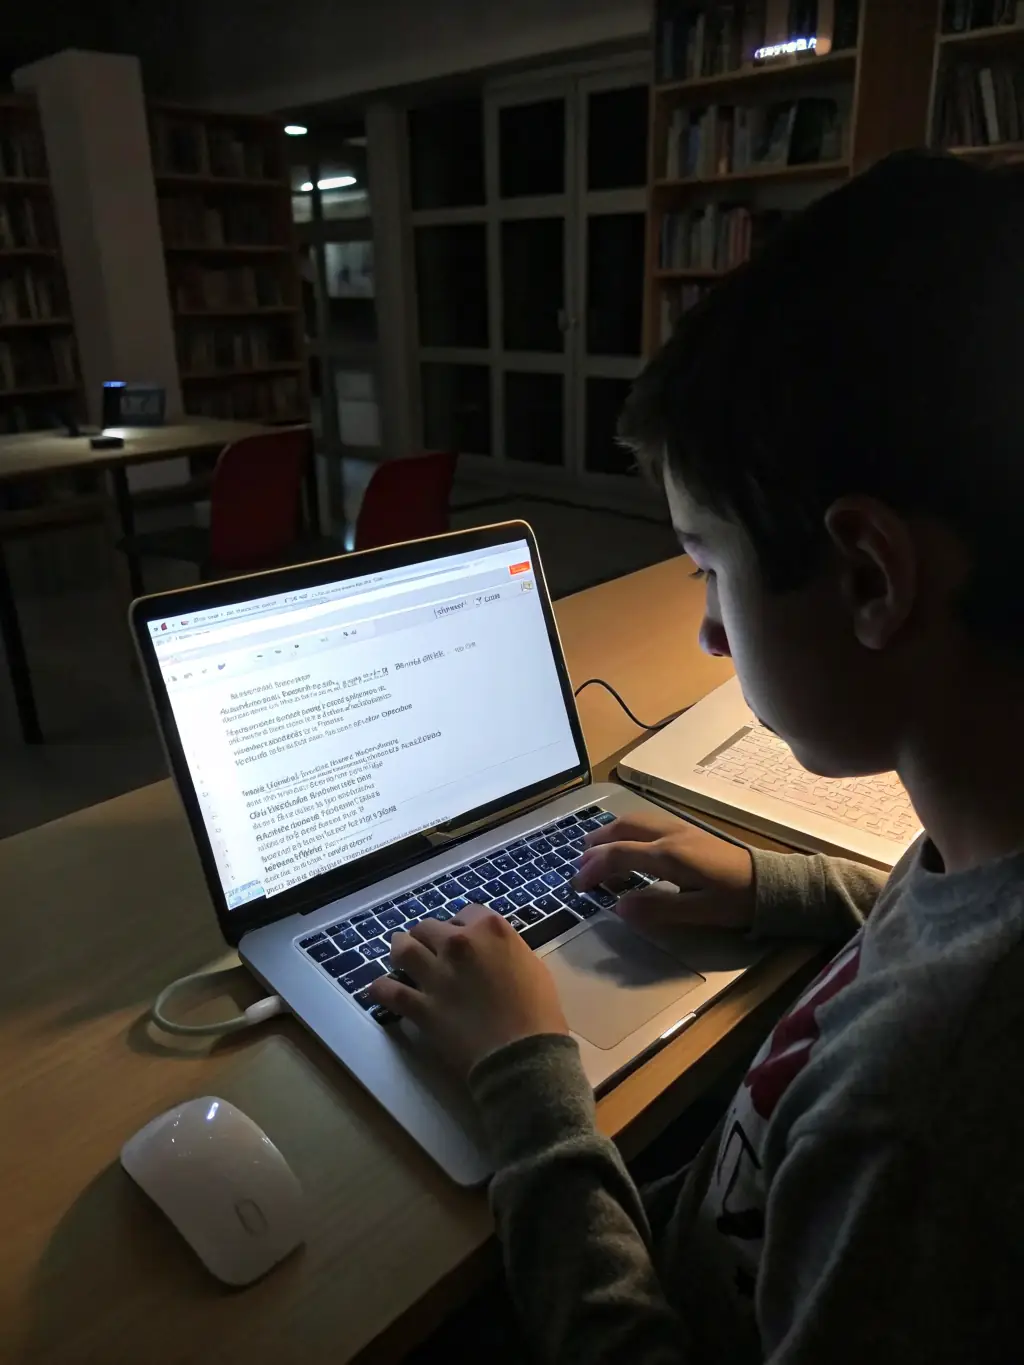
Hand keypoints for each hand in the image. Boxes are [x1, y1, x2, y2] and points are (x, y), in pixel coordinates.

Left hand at [367, 904, 568, 1075]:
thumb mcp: (532, 967)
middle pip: (428, 927)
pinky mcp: (421, 1005)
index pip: (465, 912)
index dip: (461, 925)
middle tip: (429, 950)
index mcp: (490, 929)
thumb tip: (491, 953)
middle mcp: (458, 943)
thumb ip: (505, 951)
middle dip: (428, 937)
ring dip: (400, 951)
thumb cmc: (539, 1013)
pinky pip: (388, 991)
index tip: (461, 937)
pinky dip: (381, 989)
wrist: (523, 1054)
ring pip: (403, 949)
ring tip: (399, 958)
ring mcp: (436, 973)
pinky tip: (380, 989)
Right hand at [573, 812, 754, 930]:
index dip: (593, 868)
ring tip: (596, 849)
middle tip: (580, 864)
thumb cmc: (735, 900)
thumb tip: (619, 907)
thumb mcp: (699, 912)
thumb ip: (657, 908)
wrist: (770, 883)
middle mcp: (669, 835)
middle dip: (596, 844)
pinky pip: (646, 822)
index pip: (619, 854)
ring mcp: (679, 829)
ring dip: (609, 833)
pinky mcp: (688, 830)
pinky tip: (628, 843)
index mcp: (669, 855)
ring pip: (634, 820)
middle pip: (622, 828)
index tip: (578, 886)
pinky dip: (626, 830)